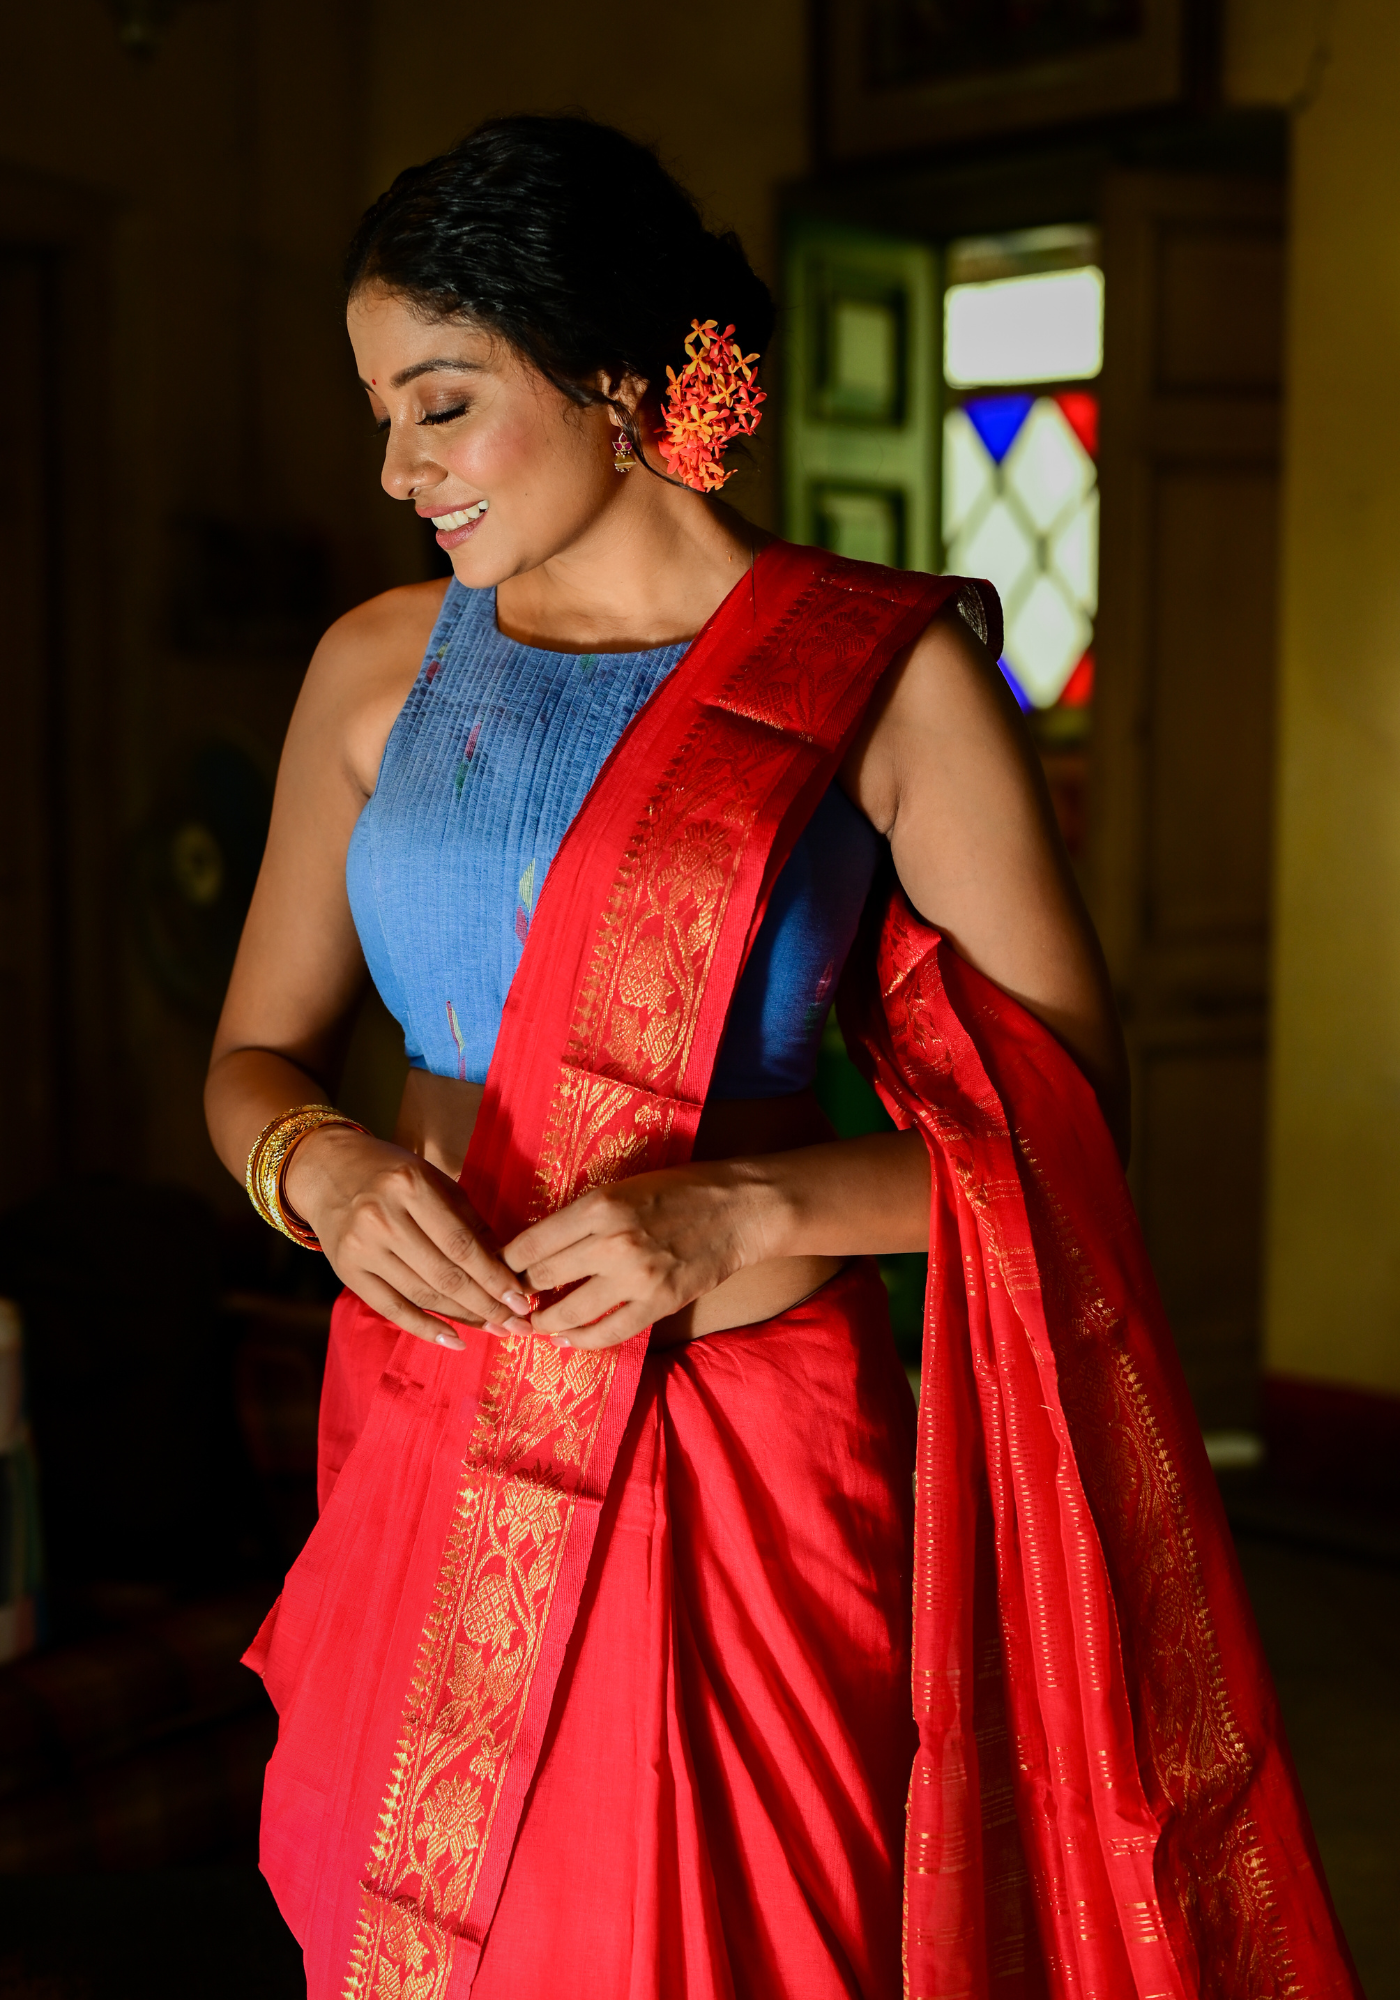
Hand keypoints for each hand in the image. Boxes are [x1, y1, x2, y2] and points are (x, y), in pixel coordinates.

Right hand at [283, 1125, 535, 1348]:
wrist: (327, 1170)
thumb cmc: (393, 1174)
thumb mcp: (435, 1181)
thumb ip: (470, 1221)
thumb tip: (508, 1267)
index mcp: (410, 1186)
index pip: (461, 1244)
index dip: (494, 1277)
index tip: (522, 1300)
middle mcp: (382, 1217)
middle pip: (444, 1275)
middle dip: (486, 1305)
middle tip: (516, 1325)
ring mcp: (360, 1246)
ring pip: (422, 1295)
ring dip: (463, 1318)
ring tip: (494, 1329)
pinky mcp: (346, 1270)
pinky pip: (392, 1309)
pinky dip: (425, 1328)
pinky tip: (455, 1340)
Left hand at [501, 1163, 763, 1348]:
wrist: (740, 1209)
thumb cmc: (681, 1189)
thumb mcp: (623, 1187)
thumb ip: (584, 1215)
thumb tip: (540, 1246)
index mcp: (598, 1205)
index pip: (530, 1244)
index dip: (508, 1262)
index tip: (503, 1269)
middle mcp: (610, 1242)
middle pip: (542, 1278)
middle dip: (522, 1291)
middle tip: (516, 1297)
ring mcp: (634, 1277)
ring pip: (567, 1312)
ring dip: (545, 1322)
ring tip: (536, 1323)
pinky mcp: (657, 1303)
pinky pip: (606, 1333)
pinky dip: (581, 1340)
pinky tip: (568, 1339)